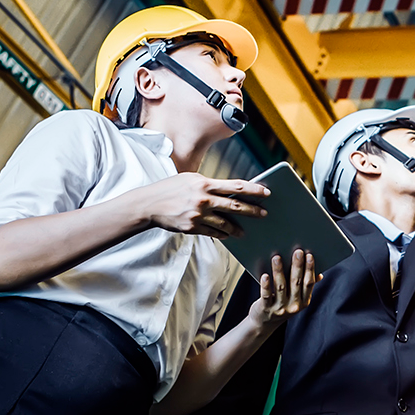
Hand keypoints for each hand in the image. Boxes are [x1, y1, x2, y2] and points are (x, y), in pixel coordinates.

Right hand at [132, 173, 268, 238]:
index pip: (235, 186)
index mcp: (204, 184)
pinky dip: (222, 234)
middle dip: (252, 210)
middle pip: (235, 206)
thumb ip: (209, 185)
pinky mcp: (191, 227)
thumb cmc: (170, 189)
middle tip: (264, 213)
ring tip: (245, 230)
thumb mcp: (190, 179)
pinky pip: (212, 233)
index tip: (266, 192)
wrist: (148, 204)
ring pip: (225, 223)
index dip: (253, 190)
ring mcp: (197, 215)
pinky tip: (228, 234)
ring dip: (237, 228)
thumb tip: (230, 191)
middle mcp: (203, 199)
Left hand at [250, 249, 318, 327]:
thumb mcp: (297, 299)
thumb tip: (319, 274)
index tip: (309, 255)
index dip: (310, 269)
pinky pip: (266, 295)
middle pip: (296, 283)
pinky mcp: (266, 309)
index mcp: (304, 301)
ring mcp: (280, 308)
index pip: (308, 283)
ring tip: (277, 257)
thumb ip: (306, 287)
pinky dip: (265, 285)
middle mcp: (294, 306)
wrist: (264, 324)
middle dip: (297, 266)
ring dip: (279, 271)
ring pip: (280, 287)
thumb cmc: (282, 306)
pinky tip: (265, 275)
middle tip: (297, 252)